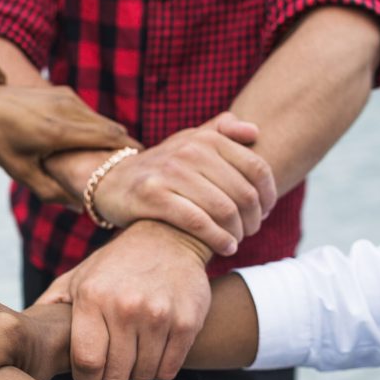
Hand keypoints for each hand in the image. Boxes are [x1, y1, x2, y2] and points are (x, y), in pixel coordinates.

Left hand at [0, 84, 135, 205]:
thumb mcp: (20, 171)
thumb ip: (50, 191)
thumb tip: (79, 207)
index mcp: (57, 131)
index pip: (108, 139)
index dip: (128, 152)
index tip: (142, 167)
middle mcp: (67, 110)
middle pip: (111, 130)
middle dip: (124, 149)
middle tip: (134, 169)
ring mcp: (66, 98)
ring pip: (102, 120)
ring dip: (111, 138)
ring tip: (117, 160)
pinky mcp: (64, 92)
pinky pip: (89, 113)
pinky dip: (97, 128)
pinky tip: (94, 145)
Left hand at [37, 220, 210, 379]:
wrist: (167, 237)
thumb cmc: (114, 265)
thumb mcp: (77, 278)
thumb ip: (50, 306)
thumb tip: (18, 333)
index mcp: (92, 297)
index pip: (87, 364)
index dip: (86, 379)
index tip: (88, 376)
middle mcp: (125, 306)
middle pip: (115, 376)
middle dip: (109, 378)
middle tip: (110, 366)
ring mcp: (159, 315)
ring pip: (143, 376)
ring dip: (135, 373)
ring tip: (131, 355)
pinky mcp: (187, 322)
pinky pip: (168, 369)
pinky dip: (159, 369)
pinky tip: (152, 350)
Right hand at [47, 113, 276, 255]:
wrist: (110, 182)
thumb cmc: (159, 168)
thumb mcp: (187, 141)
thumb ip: (220, 132)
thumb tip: (254, 132)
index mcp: (205, 138)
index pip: (256, 168)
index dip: (269, 194)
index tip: (265, 211)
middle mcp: (189, 151)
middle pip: (242, 192)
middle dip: (253, 218)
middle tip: (251, 231)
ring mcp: (169, 173)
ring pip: (223, 209)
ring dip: (237, 232)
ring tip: (236, 241)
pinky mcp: (152, 197)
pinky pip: (197, 222)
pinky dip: (217, 238)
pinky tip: (225, 247)